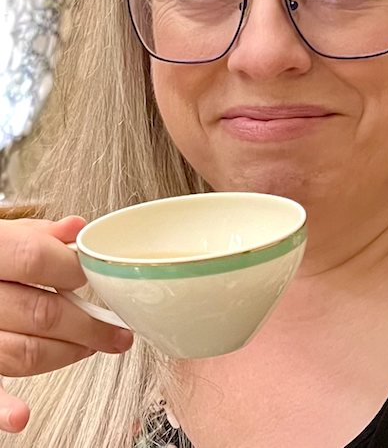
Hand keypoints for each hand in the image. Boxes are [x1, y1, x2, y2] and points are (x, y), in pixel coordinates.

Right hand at [0, 217, 133, 432]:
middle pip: (40, 312)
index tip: (97, 276)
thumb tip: (79, 229)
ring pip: (22, 352)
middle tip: (117, 331)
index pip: (37, 259)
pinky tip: (21, 416)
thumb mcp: (2, 234)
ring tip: (92, 348)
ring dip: (66, 354)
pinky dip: (2, 407)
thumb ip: (39, 234)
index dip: (73, 270)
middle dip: (88, 325)